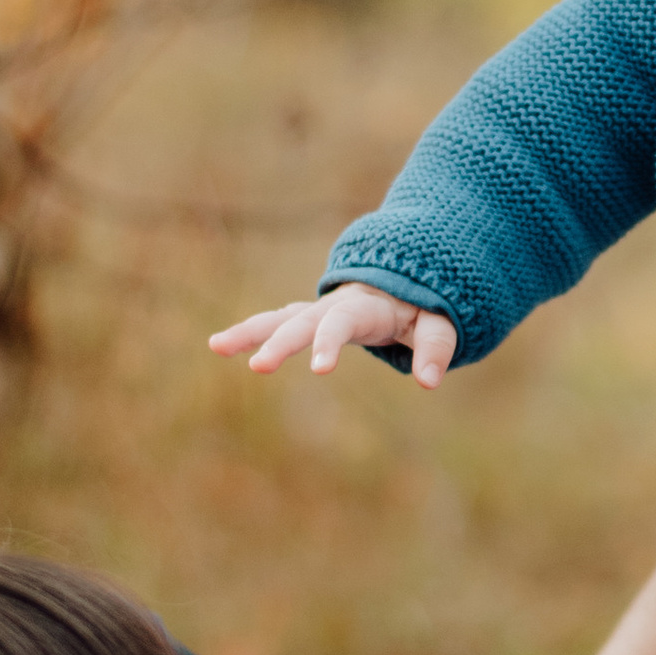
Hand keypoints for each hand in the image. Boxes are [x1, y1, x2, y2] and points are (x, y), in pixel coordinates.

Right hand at [211, 283, 458, 391]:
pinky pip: (278, 321)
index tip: (319, 370)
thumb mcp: (440, 322)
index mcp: (368, 305)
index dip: (330, 343)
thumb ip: (436, 347)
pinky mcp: (311, 316)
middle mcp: (336, 303)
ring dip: (249, 331)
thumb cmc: (425, 304)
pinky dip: (253, 331)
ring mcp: (320, 309)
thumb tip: (428, 382)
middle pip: (303, 320)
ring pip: (280, 316)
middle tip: (257, 367)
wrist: (410, 273)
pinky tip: (221, 345)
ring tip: (216, 346)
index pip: (344, 322)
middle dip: (279, 341)